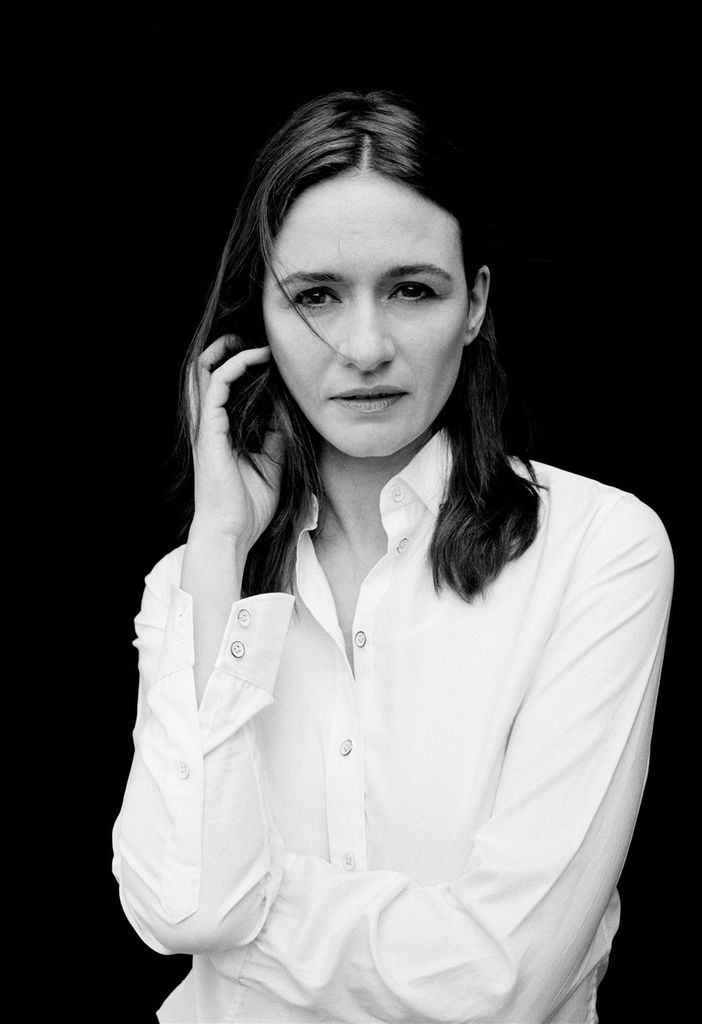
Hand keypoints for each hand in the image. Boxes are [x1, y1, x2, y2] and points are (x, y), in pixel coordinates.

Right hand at [187, 335, 282, 552]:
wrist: (232, 532)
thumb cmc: (248, 507)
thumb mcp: (272, 465)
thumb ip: (275, 438)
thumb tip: (287, 413)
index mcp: (221, 433)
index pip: (223, 390)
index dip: (242, 369)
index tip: (269, 360)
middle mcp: (210, 425)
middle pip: (206, 374)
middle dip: (227, 350)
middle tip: (255, 340)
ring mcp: (207, 426)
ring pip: (205, 371)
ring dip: (228, 350)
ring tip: (253, 340)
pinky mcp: (209, 430)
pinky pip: (216, 385)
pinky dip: (234, 366)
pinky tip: (254, 359)